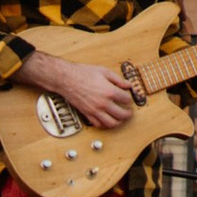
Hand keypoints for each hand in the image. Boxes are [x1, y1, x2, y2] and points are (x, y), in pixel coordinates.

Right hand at [18, 48, 135, 127]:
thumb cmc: (83, 73)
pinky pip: (98, 124)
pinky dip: (104, 124)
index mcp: (109, 91)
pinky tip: (106, 120)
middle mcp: (103, 103)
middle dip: (128, 114)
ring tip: (120, 118)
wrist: (67, 79)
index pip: (126, 100)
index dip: (129, 99)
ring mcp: (95, 110)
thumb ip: (118, 80)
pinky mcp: (87, 114)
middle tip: (129, 112)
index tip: (128, 98)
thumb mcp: (104, 72)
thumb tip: (127, 85)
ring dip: (118, 122)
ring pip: (111, 123)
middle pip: (122, 114)